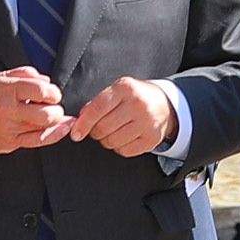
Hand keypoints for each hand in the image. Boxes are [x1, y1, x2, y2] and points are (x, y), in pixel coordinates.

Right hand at [0, 69, 70, 156]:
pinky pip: (37, 141)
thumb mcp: (0, 78)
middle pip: (46, 114)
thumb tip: (47, 80)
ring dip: (56, 122)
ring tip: (56, 117)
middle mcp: (8, 110)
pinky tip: (62, 130)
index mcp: (6, 90)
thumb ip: (25, 74)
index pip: (40, 91)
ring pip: (43, 129)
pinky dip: (53, 136)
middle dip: (56, 110)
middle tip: (53, 107)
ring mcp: (9, 129)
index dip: (53, 93)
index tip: (52, 94)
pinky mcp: (9, 143)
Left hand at [65, 76, 182, 157]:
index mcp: (125, 88)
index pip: (98, 108)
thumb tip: (80, 120)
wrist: (163, 104)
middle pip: (104, 127)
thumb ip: (97, 103)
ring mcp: (147, 122)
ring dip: (107, 140)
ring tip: (113, 132)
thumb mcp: (117, 91)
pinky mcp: (152, 138)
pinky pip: (125, 151)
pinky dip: (119, 147)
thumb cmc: (133, 97)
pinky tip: (124, 137)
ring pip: (113, 141)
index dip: (83, 123)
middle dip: (95, 132)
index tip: (76, 133)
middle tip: (99, 128)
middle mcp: (138, 104)